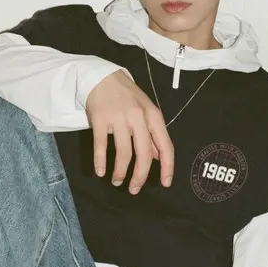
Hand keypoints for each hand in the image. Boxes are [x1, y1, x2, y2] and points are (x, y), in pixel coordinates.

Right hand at [85, 69, 174, 193]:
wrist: (102, 77)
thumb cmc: (127, 97)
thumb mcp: (146, 112)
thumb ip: (153, 134)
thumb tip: (159, 158)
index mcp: (154, 116)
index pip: (166, 146)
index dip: (167, 167)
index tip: (165, 184)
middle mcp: (138, 117)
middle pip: (143, 154)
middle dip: (140, 176)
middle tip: (134, 189)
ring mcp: (119, 118)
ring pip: (123, 152)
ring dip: (120, 171)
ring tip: (117, 181)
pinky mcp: (100, 119)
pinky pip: (101, 145)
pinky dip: (100, 162)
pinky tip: (100, 172)